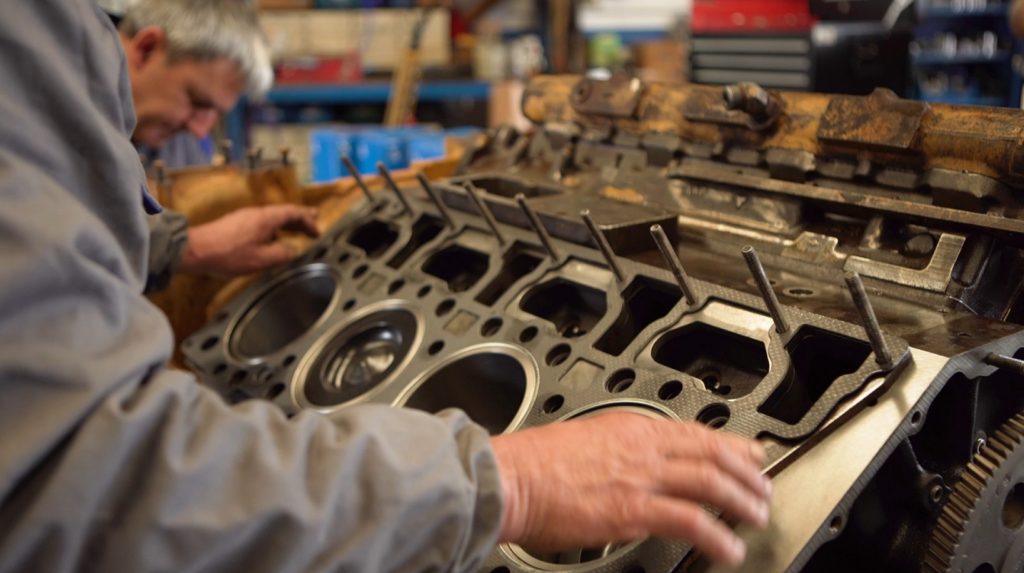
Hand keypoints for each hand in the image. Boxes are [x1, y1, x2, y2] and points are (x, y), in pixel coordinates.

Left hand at [181, 205, 318, 275]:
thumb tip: (292, 250)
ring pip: (272, 217)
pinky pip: (261, 222)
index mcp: (266, 218)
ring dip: (286, 223)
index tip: (317, 229)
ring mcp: (244, 217)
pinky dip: (273, 228)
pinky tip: (272, 239)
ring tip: (295, 231)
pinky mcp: (235, 224)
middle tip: (312, 222)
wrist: (195, 250)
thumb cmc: (226, 254)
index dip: (308, 220)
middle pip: (283, 212)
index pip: (293, 213)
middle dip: (300, 218)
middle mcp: (256, 213)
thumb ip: (281, 254)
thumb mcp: (261, 259)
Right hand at [490, 412, 771, 566]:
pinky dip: (717, 535)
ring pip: (710, 483)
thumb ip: (616, 448)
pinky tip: (729, 547)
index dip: (731, 444)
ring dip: (741, 501)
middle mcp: (642, 448)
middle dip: (746, 472)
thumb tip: (632, 463)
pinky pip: (691, 521)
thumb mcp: (584, 438)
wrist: (509, 477)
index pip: (694, 432)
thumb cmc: (533, 463)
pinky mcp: (634, 510)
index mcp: (630, 428)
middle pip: (712, 454)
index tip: (750, 453)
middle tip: (763, 488)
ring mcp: (641, 478)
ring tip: (756, 516)